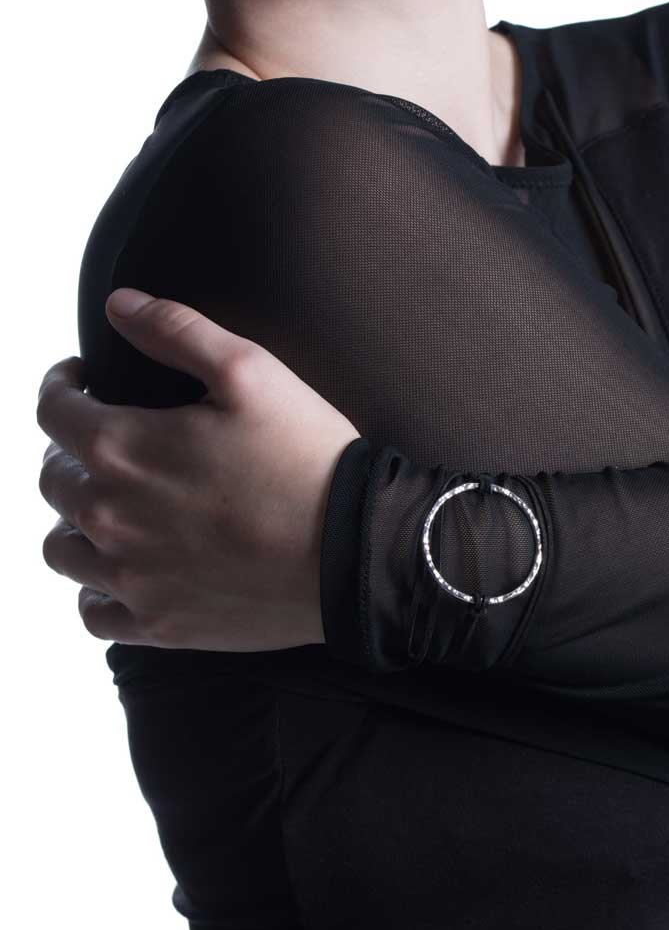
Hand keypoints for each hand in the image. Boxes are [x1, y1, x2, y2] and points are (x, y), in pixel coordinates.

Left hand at [37, 287, 361, 652]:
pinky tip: (129, 569)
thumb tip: (119, 306)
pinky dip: (99, 589)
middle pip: (53, 479)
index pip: (52, 410)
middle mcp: (109, 516)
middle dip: (72, 451)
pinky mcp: (159, 624)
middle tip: (112, 441)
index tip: (83, 380)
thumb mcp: (253, 371)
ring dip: (78, 520)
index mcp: (122, 448)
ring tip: (117, 506)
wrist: (356, 551)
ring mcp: (132, 577)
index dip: (63, 385)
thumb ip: (178, 331)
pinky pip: (94, 612)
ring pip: (62, 548)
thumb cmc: (309, 458)